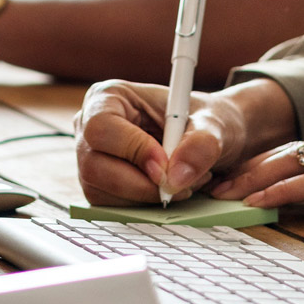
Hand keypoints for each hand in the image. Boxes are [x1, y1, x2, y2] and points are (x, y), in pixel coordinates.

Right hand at [74, 78, 294, 204]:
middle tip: (181, 182)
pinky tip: (166, 188)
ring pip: (102, 191)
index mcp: (109, 97)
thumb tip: (175, 177)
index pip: (102, 128)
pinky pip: (111, 206)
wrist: (207, 137)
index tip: (166, 164)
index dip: (133, 150)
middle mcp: (90, 127)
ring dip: (147, 196)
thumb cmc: (204, 120)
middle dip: (142, 183)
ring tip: (182, 181)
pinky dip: (144, 205)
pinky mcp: (99, 185)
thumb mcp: (213, 123)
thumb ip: (201, 144)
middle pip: (95, 166)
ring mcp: (90, 158)